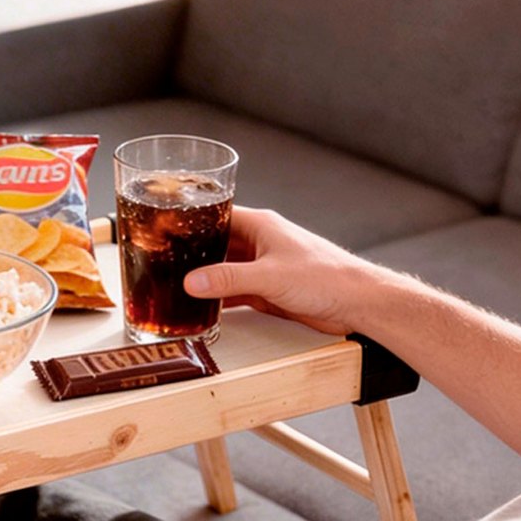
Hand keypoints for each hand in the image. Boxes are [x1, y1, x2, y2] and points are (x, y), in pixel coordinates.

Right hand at [184, 206, 382, 334]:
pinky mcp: (269, 290)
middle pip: (216, 243)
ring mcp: (264, 266)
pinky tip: (203, 306)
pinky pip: (235, 292)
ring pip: (224, 269)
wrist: (357, 303)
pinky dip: (220, 298)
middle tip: (162, 261)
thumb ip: (228, 279)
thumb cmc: (326, 277)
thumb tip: (192, 282)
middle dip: (193, 253)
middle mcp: (260, 242)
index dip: (191, 220)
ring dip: (206, 278)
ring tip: (175, 285)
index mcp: (260, 225)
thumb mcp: (269, 277)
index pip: (217, 214)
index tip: (165, 229)